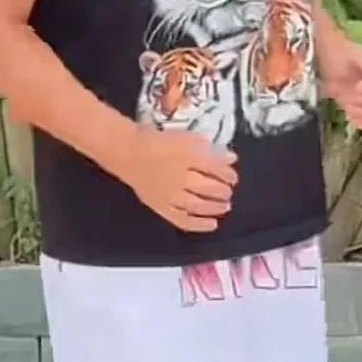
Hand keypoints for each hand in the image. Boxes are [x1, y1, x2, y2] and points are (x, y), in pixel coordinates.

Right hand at [122, 127, 238, 232]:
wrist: (128, 152)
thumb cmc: (159, 141)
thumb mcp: (187, 137)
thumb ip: (209, 148)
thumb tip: (231, 158)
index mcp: (187, 156)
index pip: (214, 168)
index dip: (227, 173)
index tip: (233, 176)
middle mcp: (179, 178)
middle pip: (208, 188)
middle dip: (223, 191)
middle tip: (230, 191)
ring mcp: (169, 196)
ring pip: (198, 205)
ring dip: (215, 207)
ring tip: (226, 206)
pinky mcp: (160, 208)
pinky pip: (181, 219)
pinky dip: (198, 224)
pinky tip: (212, 225)